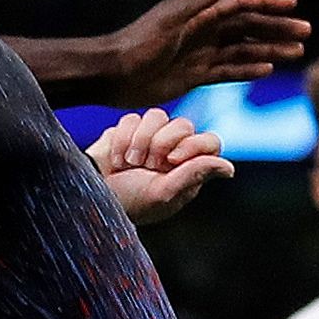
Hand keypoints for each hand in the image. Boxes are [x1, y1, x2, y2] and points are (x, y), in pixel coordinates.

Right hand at [89, 109, 233, 225]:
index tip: (171, 162)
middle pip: (183, 124)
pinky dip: (122, 139)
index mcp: (189, 169)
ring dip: (140, 141)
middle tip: (146, 165)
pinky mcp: (127, 130)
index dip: (192, 145)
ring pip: (157, 115)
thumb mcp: (164, 193)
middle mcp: (173, 151)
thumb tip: (229, 169)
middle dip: (161, 144)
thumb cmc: (130, 203)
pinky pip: (132, 118)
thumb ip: (195, 174)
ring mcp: (150, 138)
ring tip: (129, 163)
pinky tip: (116, 158)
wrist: (89, 195)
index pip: (209, 141)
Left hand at [91, 0, 310, 107]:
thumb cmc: (138, 43)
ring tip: (297, 52)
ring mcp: (200, 53)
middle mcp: (203, 30)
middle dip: (277, 27)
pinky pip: (227, 71)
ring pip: (243, 50)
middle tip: (306, 32)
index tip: (293, 4)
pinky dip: (248, 69)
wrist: (112, 75)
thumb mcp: (172, 18)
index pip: (241, 4)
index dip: (268, 3)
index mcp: (200, 12)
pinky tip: (268, 68)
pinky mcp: (193, 76)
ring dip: (270, 49)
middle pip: (249, 27)